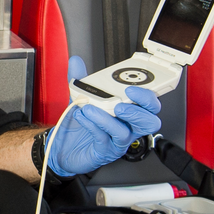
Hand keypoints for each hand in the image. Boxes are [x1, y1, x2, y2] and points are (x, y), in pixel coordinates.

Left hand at [50, 55, 161, 175]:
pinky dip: (91, 125)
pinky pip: (103, 138)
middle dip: (138, 110)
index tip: (132, 86)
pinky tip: (81, 115)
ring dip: (108, 119)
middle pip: (149, 122)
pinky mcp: (104, 152)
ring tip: (92, 108)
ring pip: (125, 133)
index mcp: (130, 112)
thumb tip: (76, 62)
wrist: (63, 147)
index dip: (147, 96)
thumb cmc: (80, 125)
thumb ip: (80, 80)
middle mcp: (128, 127)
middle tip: (121, 102)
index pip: (150, 105)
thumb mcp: (80, 98)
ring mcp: (117, 141)